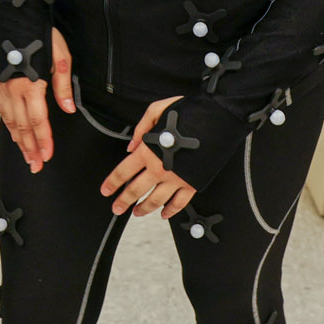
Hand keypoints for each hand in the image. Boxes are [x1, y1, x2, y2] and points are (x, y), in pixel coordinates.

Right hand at [0, 27, 74, 173]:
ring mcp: (5, 87)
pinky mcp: (0, 83)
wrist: (17, 17)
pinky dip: (9, 126)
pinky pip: (2, 111)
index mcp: (31, 84)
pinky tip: (14, 134)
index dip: (43, 140)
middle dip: (31, 148)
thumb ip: (63, 85)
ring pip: (10, 121)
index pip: (38, 120)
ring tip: (27, 156)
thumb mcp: (60, 56)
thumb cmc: (40, 33)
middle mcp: (14, 89)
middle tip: (36, 166)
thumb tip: (68, 108)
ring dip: (19, 141)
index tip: (47, 155)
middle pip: (22, 126)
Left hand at [101, 96, 194, 218]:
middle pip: (135, 190)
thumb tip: (131, 146)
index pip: (123, 172)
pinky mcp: (192, 184)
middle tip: (116, 208)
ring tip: (137, 212)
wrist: (217, 120)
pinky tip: (164, 213)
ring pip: (155, 200)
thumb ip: (140, 128)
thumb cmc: (188, 112)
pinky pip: (179, 203)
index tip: (106, 191)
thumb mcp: (157, 110)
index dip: (112, 183)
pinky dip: (170, 211)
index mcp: (148, 151)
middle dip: (123, 201)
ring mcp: (176, 179)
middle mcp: (160, 168)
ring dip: (144, 208)